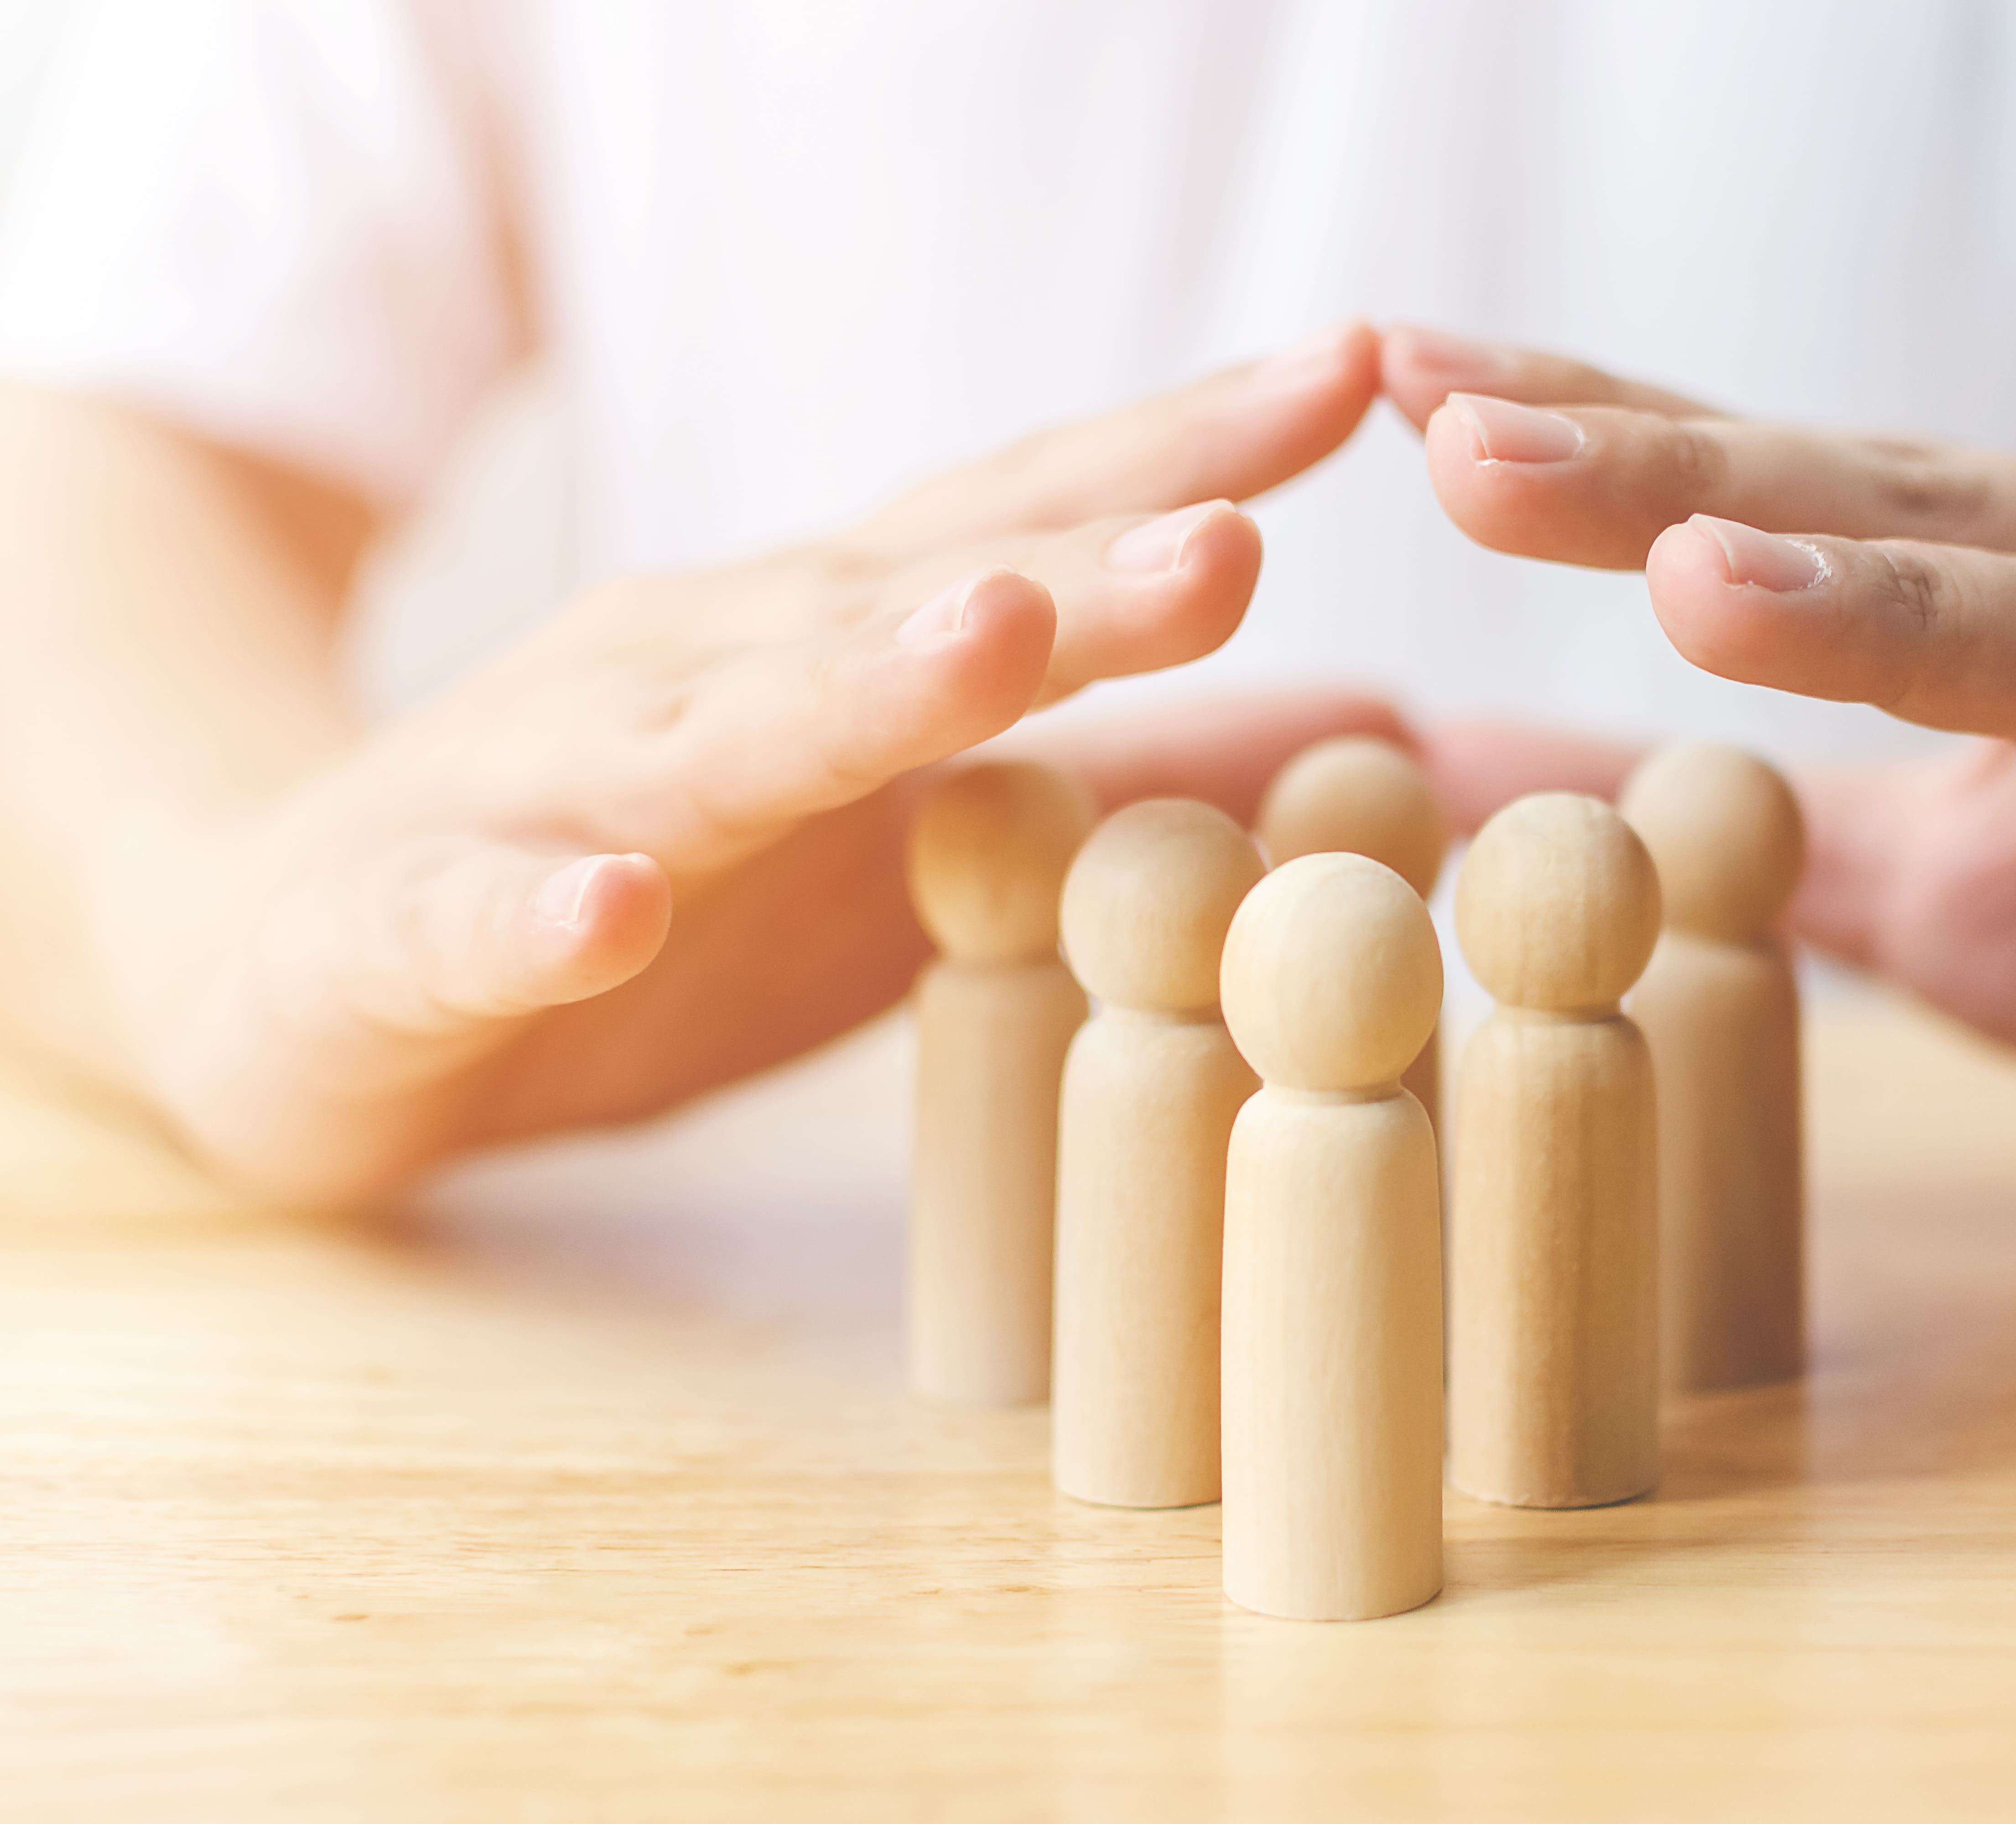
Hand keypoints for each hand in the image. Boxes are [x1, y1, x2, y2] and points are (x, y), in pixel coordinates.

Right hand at [117, 327, 1395, 1203]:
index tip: (1351, 379)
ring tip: (984, 644)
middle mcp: (694, 679)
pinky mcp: (413, 927)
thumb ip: (1117, 781)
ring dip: (851, 690)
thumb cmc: (652, 891)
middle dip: (1071, 579)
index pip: (1015, 527)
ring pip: (712, 737)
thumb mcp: (909, 846)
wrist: (302, 964)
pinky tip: (612, 907)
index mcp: (817, 651)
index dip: (1176, 455)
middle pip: (899, 615)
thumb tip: (1371, 736)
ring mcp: (548, 793)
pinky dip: (547, 911)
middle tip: (1232, 540)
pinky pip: (484, 918)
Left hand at [1385, 327, 2015, 1223]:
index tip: (1399, 378)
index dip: (1593, 434)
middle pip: (1887, 525)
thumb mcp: (1913, 870)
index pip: (1779, 487)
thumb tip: (1456, 791)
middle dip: (1675, 480)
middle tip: (1466, 443)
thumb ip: (1712, 823)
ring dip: (1888, 610)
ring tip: (1704, 573)